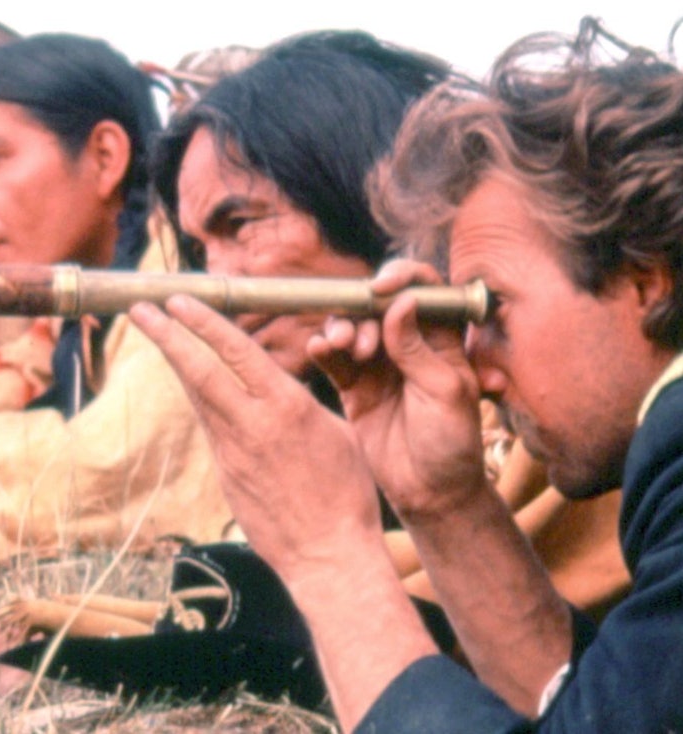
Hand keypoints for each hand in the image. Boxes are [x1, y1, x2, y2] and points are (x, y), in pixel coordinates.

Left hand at [130, 296, 383, 583]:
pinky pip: (208, 425)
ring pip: (197, 396)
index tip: (178, 300)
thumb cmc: (346, 492)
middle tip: (140, 307)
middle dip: (166, 334)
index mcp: (286, 406)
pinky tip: (189, 380)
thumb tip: (270, 385)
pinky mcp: (225, 474)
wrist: (328, 555)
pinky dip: (197, 397)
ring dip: (176, 361)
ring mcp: (233, 452)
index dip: (203, 322)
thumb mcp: (334, 430)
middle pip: (199, 370)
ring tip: (156, 332)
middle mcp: (252, 425)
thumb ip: (296, 401)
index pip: (236, 351)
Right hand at [306, 259, 485, 518]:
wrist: (429, 492)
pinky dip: (323, 349)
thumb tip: (401, 302)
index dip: (402, 278)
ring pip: (352, 327)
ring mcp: (378, 364)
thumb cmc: (451, 442)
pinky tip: (319, 349)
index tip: (380, 288)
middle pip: (378, 303)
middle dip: (364, 310)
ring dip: (342, 328)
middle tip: (362, 340)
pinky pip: (333, 358)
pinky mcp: (353, 386)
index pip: (423, 289)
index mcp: (441, 338)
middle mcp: (408, 344)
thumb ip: (418, 348)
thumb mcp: (444, 392)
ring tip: (343, 346)